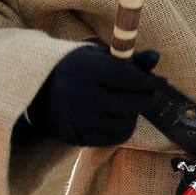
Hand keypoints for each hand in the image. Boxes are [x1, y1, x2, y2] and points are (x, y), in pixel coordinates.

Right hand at [29, 44, 164, 146]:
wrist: (36, 92)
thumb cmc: (77, 69)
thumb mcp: (98, 57)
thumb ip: (128, 60)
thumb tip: (156, 58)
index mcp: (85, 69)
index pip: (128, 77)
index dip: (148, 81)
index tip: (159, 82)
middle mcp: (79, 94)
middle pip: (131, 103)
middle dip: (147, 98)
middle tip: (149, 94)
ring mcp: (77, 119)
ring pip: (126, 122)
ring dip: (132, 114)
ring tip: (125, 104)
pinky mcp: (76, 137)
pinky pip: (114, 137)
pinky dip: (121, 128)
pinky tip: (115, 117)